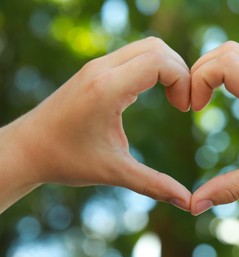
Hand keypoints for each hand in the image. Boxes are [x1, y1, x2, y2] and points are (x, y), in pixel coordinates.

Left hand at [1, 37, 191, 211]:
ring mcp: (97, 66)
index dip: (183, 80)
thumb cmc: (66, 160)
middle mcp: (102, 69)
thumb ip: (154, 184)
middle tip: (182, 103)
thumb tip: (188, 202)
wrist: (26, 149)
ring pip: (146, 47)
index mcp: (107, 88)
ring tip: (173, 98)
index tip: (184, 109)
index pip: (160, 61)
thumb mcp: (114, 172)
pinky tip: (153, 93)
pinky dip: (153, 68)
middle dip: (180, 71)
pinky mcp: (95, 70)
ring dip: (167, 68)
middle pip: (157, 47)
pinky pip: (134, 55)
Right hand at [190, 41, 238, 214]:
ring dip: (217, 69)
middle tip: (194, 101)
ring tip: (206, 98)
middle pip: (228, 50)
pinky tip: (232, 98)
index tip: (195, 109)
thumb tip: (194, 205)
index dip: (199, 80)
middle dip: (201, 70)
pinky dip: (233, 73)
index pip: (224, 64)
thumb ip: (228, 189)